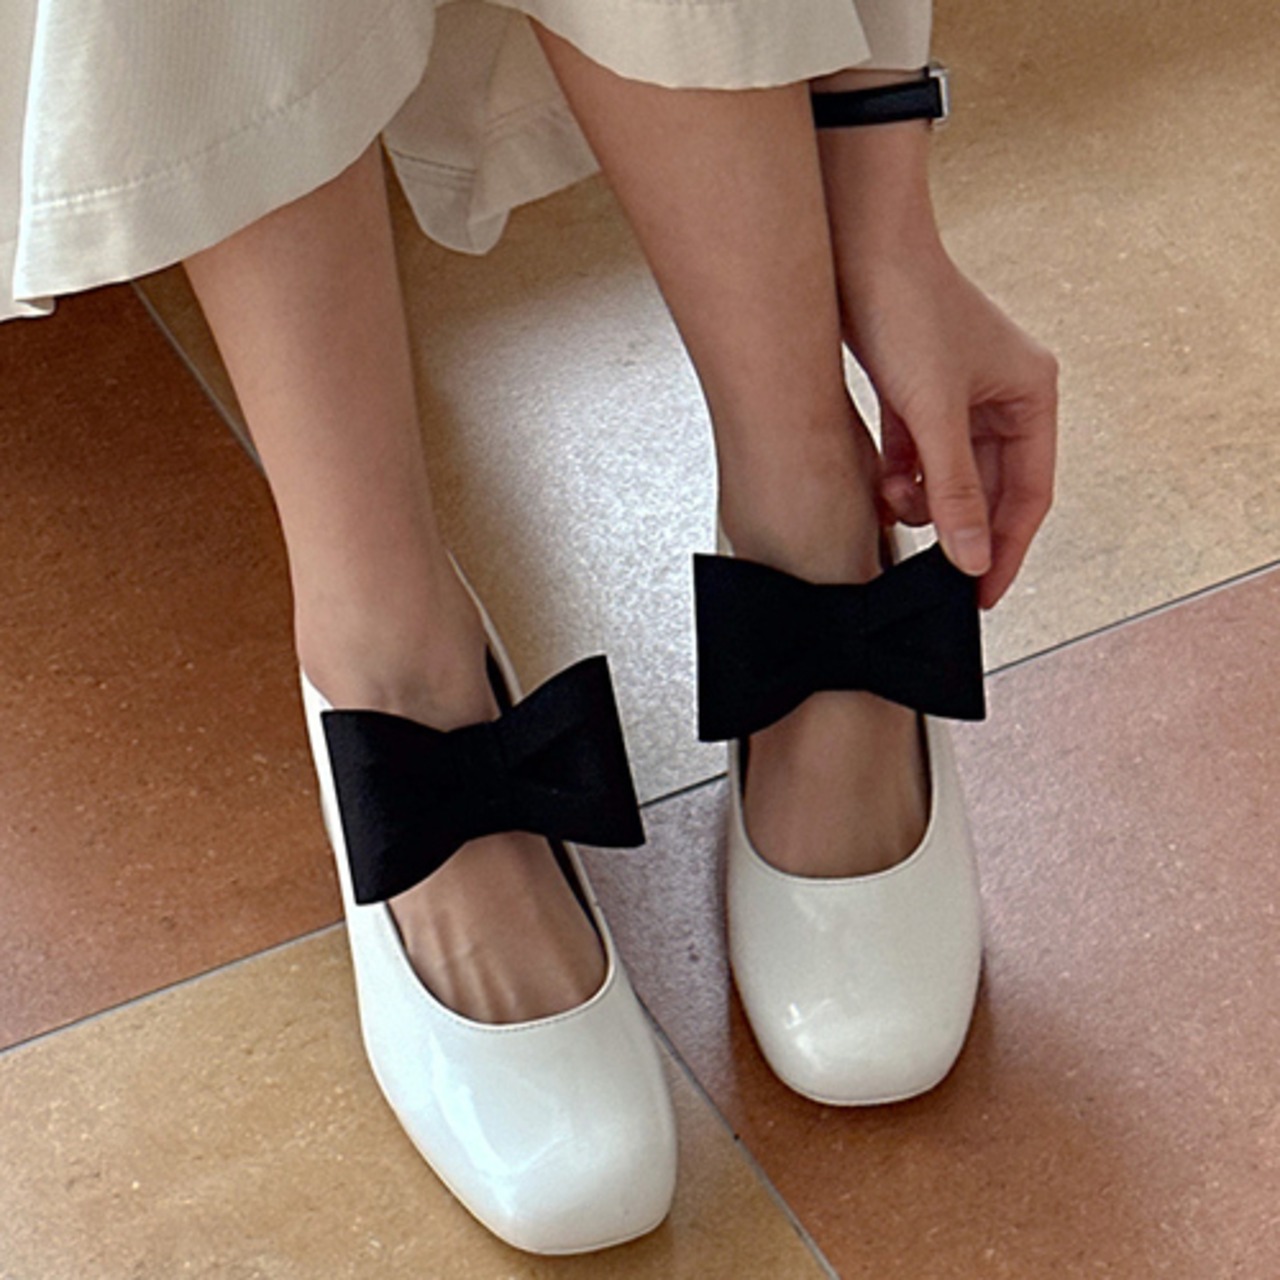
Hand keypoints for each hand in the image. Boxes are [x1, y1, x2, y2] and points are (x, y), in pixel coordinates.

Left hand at [812, 86, 1057, 608]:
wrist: (855, 248)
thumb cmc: (907, 310)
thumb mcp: (935, 415)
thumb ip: (955, 492)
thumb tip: (973, 560)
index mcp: (1031, 397)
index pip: (1028, 494)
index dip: (1006, 549)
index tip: (981, 597)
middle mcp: (1003, 397)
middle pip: (990, 489)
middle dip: (959, 528)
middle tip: (936, 579)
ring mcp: (960, 395)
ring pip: (951, 475)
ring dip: (925, 499)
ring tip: (897, 503)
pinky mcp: (919, 392)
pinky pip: (920, 454)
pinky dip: (903, 475)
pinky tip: (884, 487)